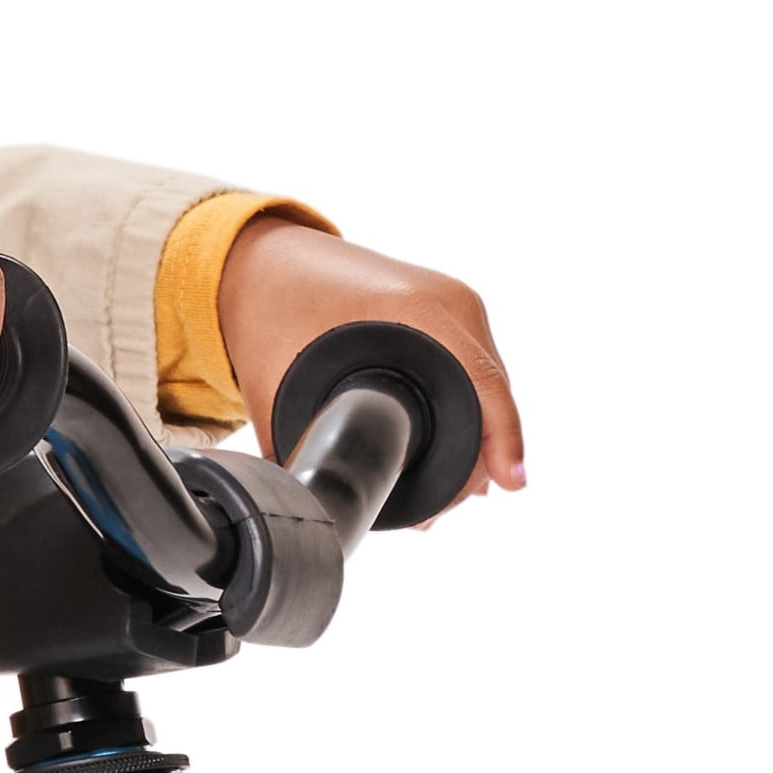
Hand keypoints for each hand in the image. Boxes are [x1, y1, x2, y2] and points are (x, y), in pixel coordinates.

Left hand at [214, 220, 523, 499]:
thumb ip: (290, 444)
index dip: (502, 437)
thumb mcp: (274, 377)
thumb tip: (300, 503)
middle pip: (487, 389)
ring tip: (443, 495)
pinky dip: (464, 406)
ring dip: (473, 434)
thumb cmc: (270, 307)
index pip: (481, 380)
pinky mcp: (444, 310)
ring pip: (481, 381)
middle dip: (478, 455)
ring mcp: (451, 302)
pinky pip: (469, 365)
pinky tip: (449, 451)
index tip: (509, 481)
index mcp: (414, 308)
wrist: (263, 259)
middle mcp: (446, 300)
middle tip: (441, 513)